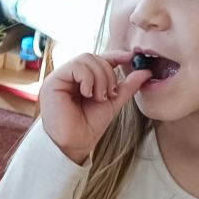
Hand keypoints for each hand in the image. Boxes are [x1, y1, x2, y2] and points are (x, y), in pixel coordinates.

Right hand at [39, 51, 151, 165]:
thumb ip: (127, 86)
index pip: (99, 58)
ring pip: (87, 59)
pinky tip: (87, 94)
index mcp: (81, 79)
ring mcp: (60, 77)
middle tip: (109, 95)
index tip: (131, 56)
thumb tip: (145, 71)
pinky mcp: (53, 81)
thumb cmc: (89, 126)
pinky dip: (88, 79)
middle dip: (107, 74)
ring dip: (99, 78)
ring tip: (98, 97)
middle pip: (94, 57)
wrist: (75, 144)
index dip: (115, 54)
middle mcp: (69, 76)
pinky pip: (76, 66)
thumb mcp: (113, 102)